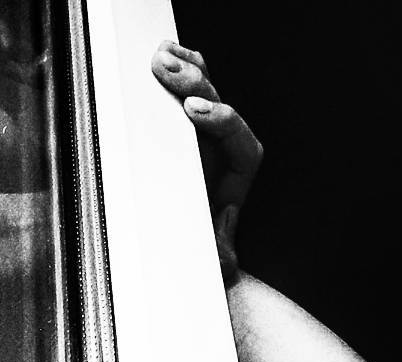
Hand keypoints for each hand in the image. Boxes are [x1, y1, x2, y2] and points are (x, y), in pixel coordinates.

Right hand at [151, 40, 262, 283]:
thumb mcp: (214, 268)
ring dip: (183, 73)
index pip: (241, 143)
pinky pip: (185, 98)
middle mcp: (222, 157)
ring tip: (160, 56)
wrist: (193, 263)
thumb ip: (223, 261)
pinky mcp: (180, 138)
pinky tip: (166, 53)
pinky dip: (179, 73)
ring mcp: (201, 143)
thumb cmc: (202, 264)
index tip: (195, 113)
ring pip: (202, 98)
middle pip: (217, 109)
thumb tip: (231, 254)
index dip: (223, 121)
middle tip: (165, 70)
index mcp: (235, 182)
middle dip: (194, 86)